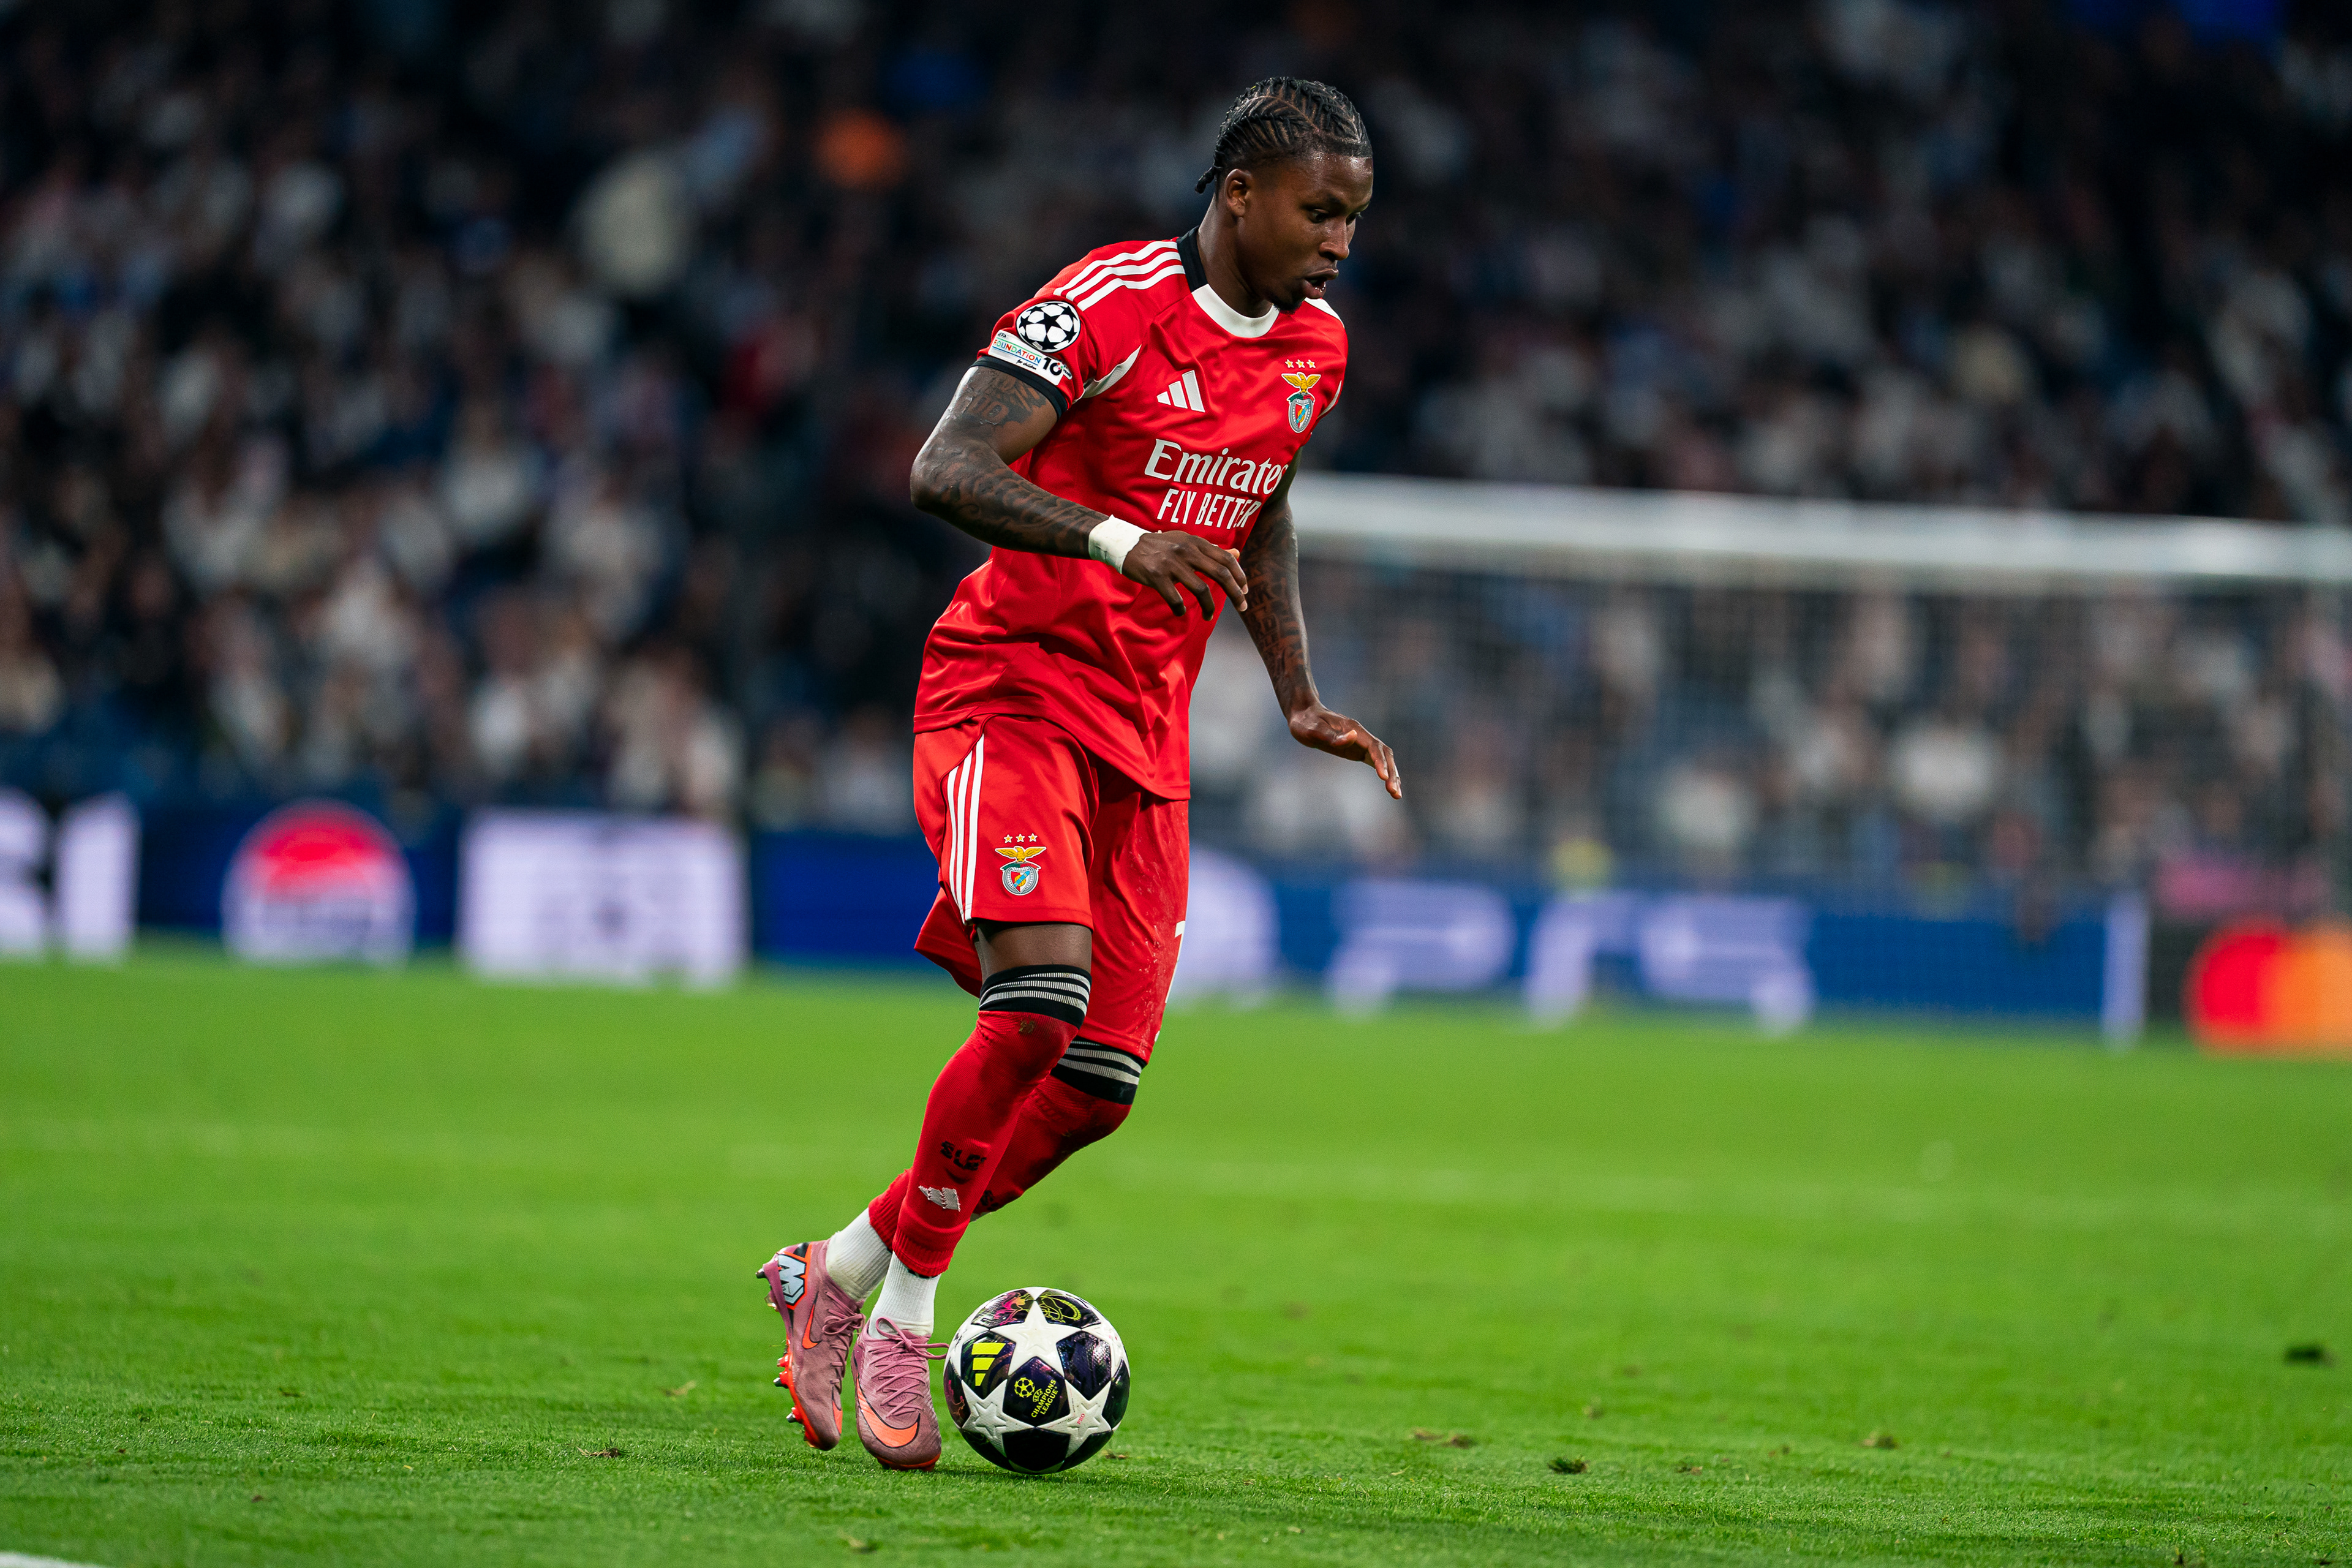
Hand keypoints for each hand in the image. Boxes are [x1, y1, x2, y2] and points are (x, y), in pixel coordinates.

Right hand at [1122, 530, 1247, 616]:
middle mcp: (1186, 551)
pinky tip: (1180, 611)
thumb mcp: (1186, 542)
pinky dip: (1180, 609)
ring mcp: (1171, 563)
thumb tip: (1237, 554)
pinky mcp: (1156, 576)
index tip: (1245, 590)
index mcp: (1195, 542)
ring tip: (1209, 616)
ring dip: (1209, 607)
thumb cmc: (1160, 546)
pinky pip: (1175, 599)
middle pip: (1220, 574)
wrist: (1126, 545)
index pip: (1226, 559)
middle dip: (1235, 593)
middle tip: (1242, 607)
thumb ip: (1210, 550)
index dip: (1240, 576)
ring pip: (1201, 589)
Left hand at [1287, 704, 1402, 799]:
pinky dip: (1384, 774)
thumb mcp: (1313, 729)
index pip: (1374, 746)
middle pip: (1384, 753)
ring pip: (1383, 759)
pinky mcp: (1357, 750)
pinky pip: (1376, 762)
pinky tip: (1389, 787)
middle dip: (1391, 772)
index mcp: (1353, 728)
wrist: (1304, 715)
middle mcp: (1361, 735)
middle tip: (1394, 793)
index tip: (1383, 777)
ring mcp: (1361, 743)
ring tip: (1396, 795)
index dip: (1380, 761)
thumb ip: (1332, 735)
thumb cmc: (1306, 722)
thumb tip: (1353, 737)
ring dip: (1392, 775)